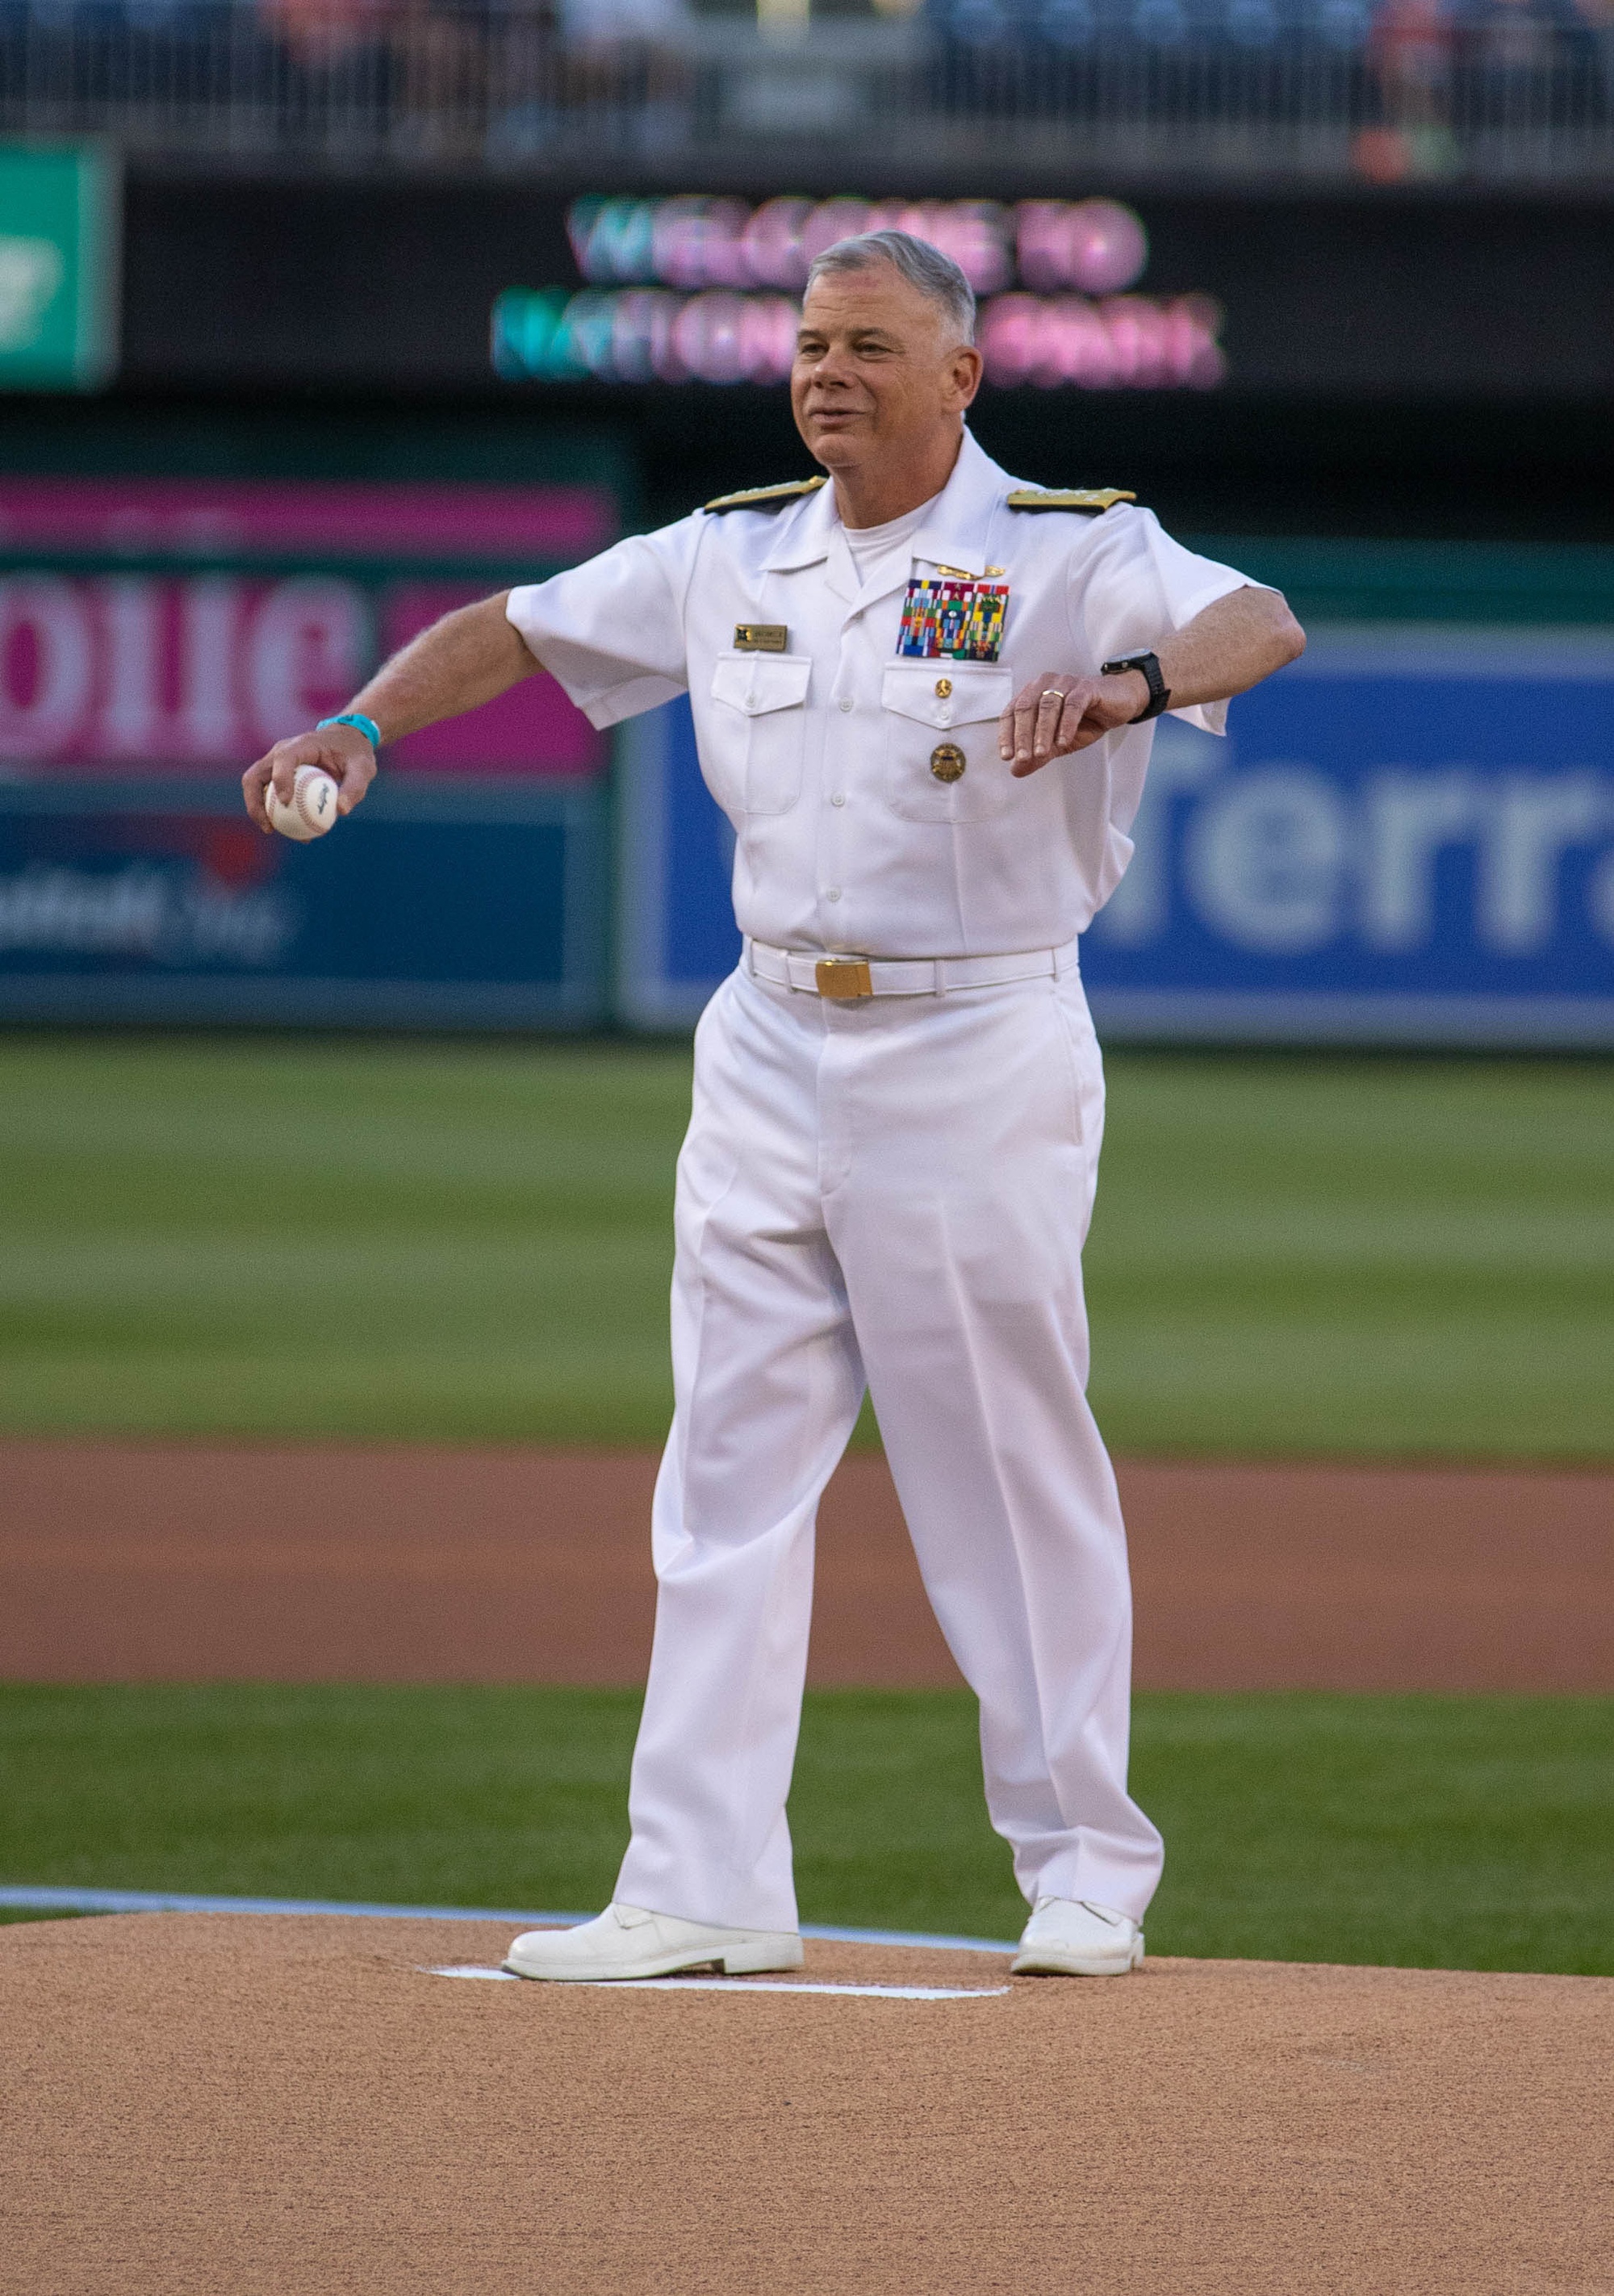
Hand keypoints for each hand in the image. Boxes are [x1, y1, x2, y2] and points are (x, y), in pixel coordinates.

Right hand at [243, 723, 376, 831]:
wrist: (347, 741)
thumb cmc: (355, 753)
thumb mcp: (363, 768)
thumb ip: (354, 787)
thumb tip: (341, 811)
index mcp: (301, 744)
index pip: (282, 759)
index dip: (280, 779)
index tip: (286, 802)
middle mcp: (281, 751)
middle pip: (255, 775)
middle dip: (254, 802)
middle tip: (268, 826)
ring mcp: (275, 762)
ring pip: (255, 786)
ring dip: (259, 810)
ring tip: (272, 830)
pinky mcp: (277, 773)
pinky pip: (268, 794)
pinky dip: (272, 811)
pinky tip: (290, 830)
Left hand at [998, 669, 1150, 776]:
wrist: (1119, 704)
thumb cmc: (1085, 720)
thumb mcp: (1058, 743)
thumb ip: (1038, 755)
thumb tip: (1016, 770)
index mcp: (1032, 694)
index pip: (1011, 713)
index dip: (1007, 735)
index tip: (1007, 757)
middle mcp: (1045, 684)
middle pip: (1026, 708)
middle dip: (1022, 736)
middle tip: (1022, 759)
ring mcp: (1065, 683)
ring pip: (1047, 706)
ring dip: (1042, 732)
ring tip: (1041, 753)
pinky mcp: (1086, 688)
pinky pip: (1073, 705)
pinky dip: (1066, 725)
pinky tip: (1063, 742)